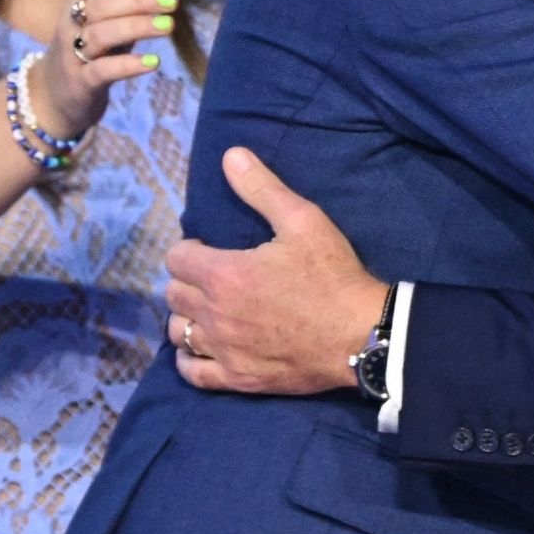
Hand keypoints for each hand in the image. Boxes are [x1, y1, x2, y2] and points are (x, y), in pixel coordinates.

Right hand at [32, 0, 177, 136]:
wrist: (56, 93)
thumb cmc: (93, 45)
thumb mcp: (113, 15)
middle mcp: (72, 22)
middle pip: (102, 3)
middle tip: (173, 0)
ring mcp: (72, 53)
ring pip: (100, 35)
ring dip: (136, 27)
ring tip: (169, 25)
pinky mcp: (80, 82)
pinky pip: (101, 71)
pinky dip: (127, 65)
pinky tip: (153, 62)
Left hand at [166, 147, 388, 395]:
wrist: (360, 334)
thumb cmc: (332, 275)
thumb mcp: (304, 220)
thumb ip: (262, 189)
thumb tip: (231, 156)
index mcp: (224, 274)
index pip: (177, 257)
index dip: (190, 248)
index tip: (210, 248)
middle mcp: (213, 314)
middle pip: (173, 294)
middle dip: (188, 280)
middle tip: (213, 275)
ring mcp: (222, 350)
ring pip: (177, 331)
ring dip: (186, 316)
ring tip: (209, 309)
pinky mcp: (236, 377)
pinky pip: (191, 371)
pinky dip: (189, 358)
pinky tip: (203, 347)